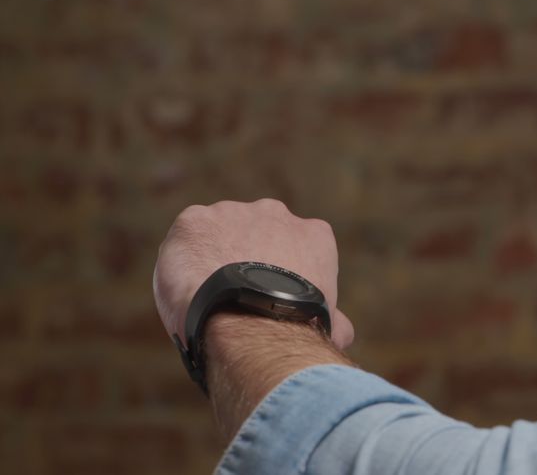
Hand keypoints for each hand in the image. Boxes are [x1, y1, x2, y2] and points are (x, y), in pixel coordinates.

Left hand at [153, 198, 354, 350]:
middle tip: (237, 294)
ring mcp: (233, 212)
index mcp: (315, 234)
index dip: (284, 272)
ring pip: (219, 234)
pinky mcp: (195, 220)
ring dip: (213, 257)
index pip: (299, 246)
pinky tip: (187, 288)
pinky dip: (183, 260)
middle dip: (248, 257)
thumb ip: (333, 318)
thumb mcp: (325, 322)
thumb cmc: (295, 326)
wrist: (250, 321)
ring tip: (207, 295)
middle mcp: (276, 213)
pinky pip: (186, 238)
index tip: (272, 295)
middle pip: (257, 233)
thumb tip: (343, 333)